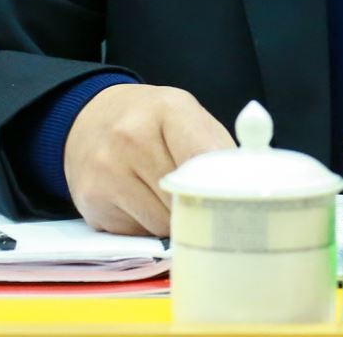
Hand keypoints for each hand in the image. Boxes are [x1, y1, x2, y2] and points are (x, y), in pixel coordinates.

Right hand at [63, 83, 232, 235]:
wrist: (92, 119)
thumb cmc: (154, 123)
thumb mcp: (191, 119)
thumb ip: (220, 152)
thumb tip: (251, 190)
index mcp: (169, 109)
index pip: (205, 161)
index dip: (224, 190)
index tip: (239, 208)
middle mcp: (132, 136)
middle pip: (184, 198)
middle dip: (200, 210)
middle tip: (209, 210)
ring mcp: (107, 168)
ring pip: (161, 224)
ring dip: (174, 224)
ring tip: (170, 202)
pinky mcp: (90, 199)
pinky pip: (136, 233)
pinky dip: (147, 228)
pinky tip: (142, 205)